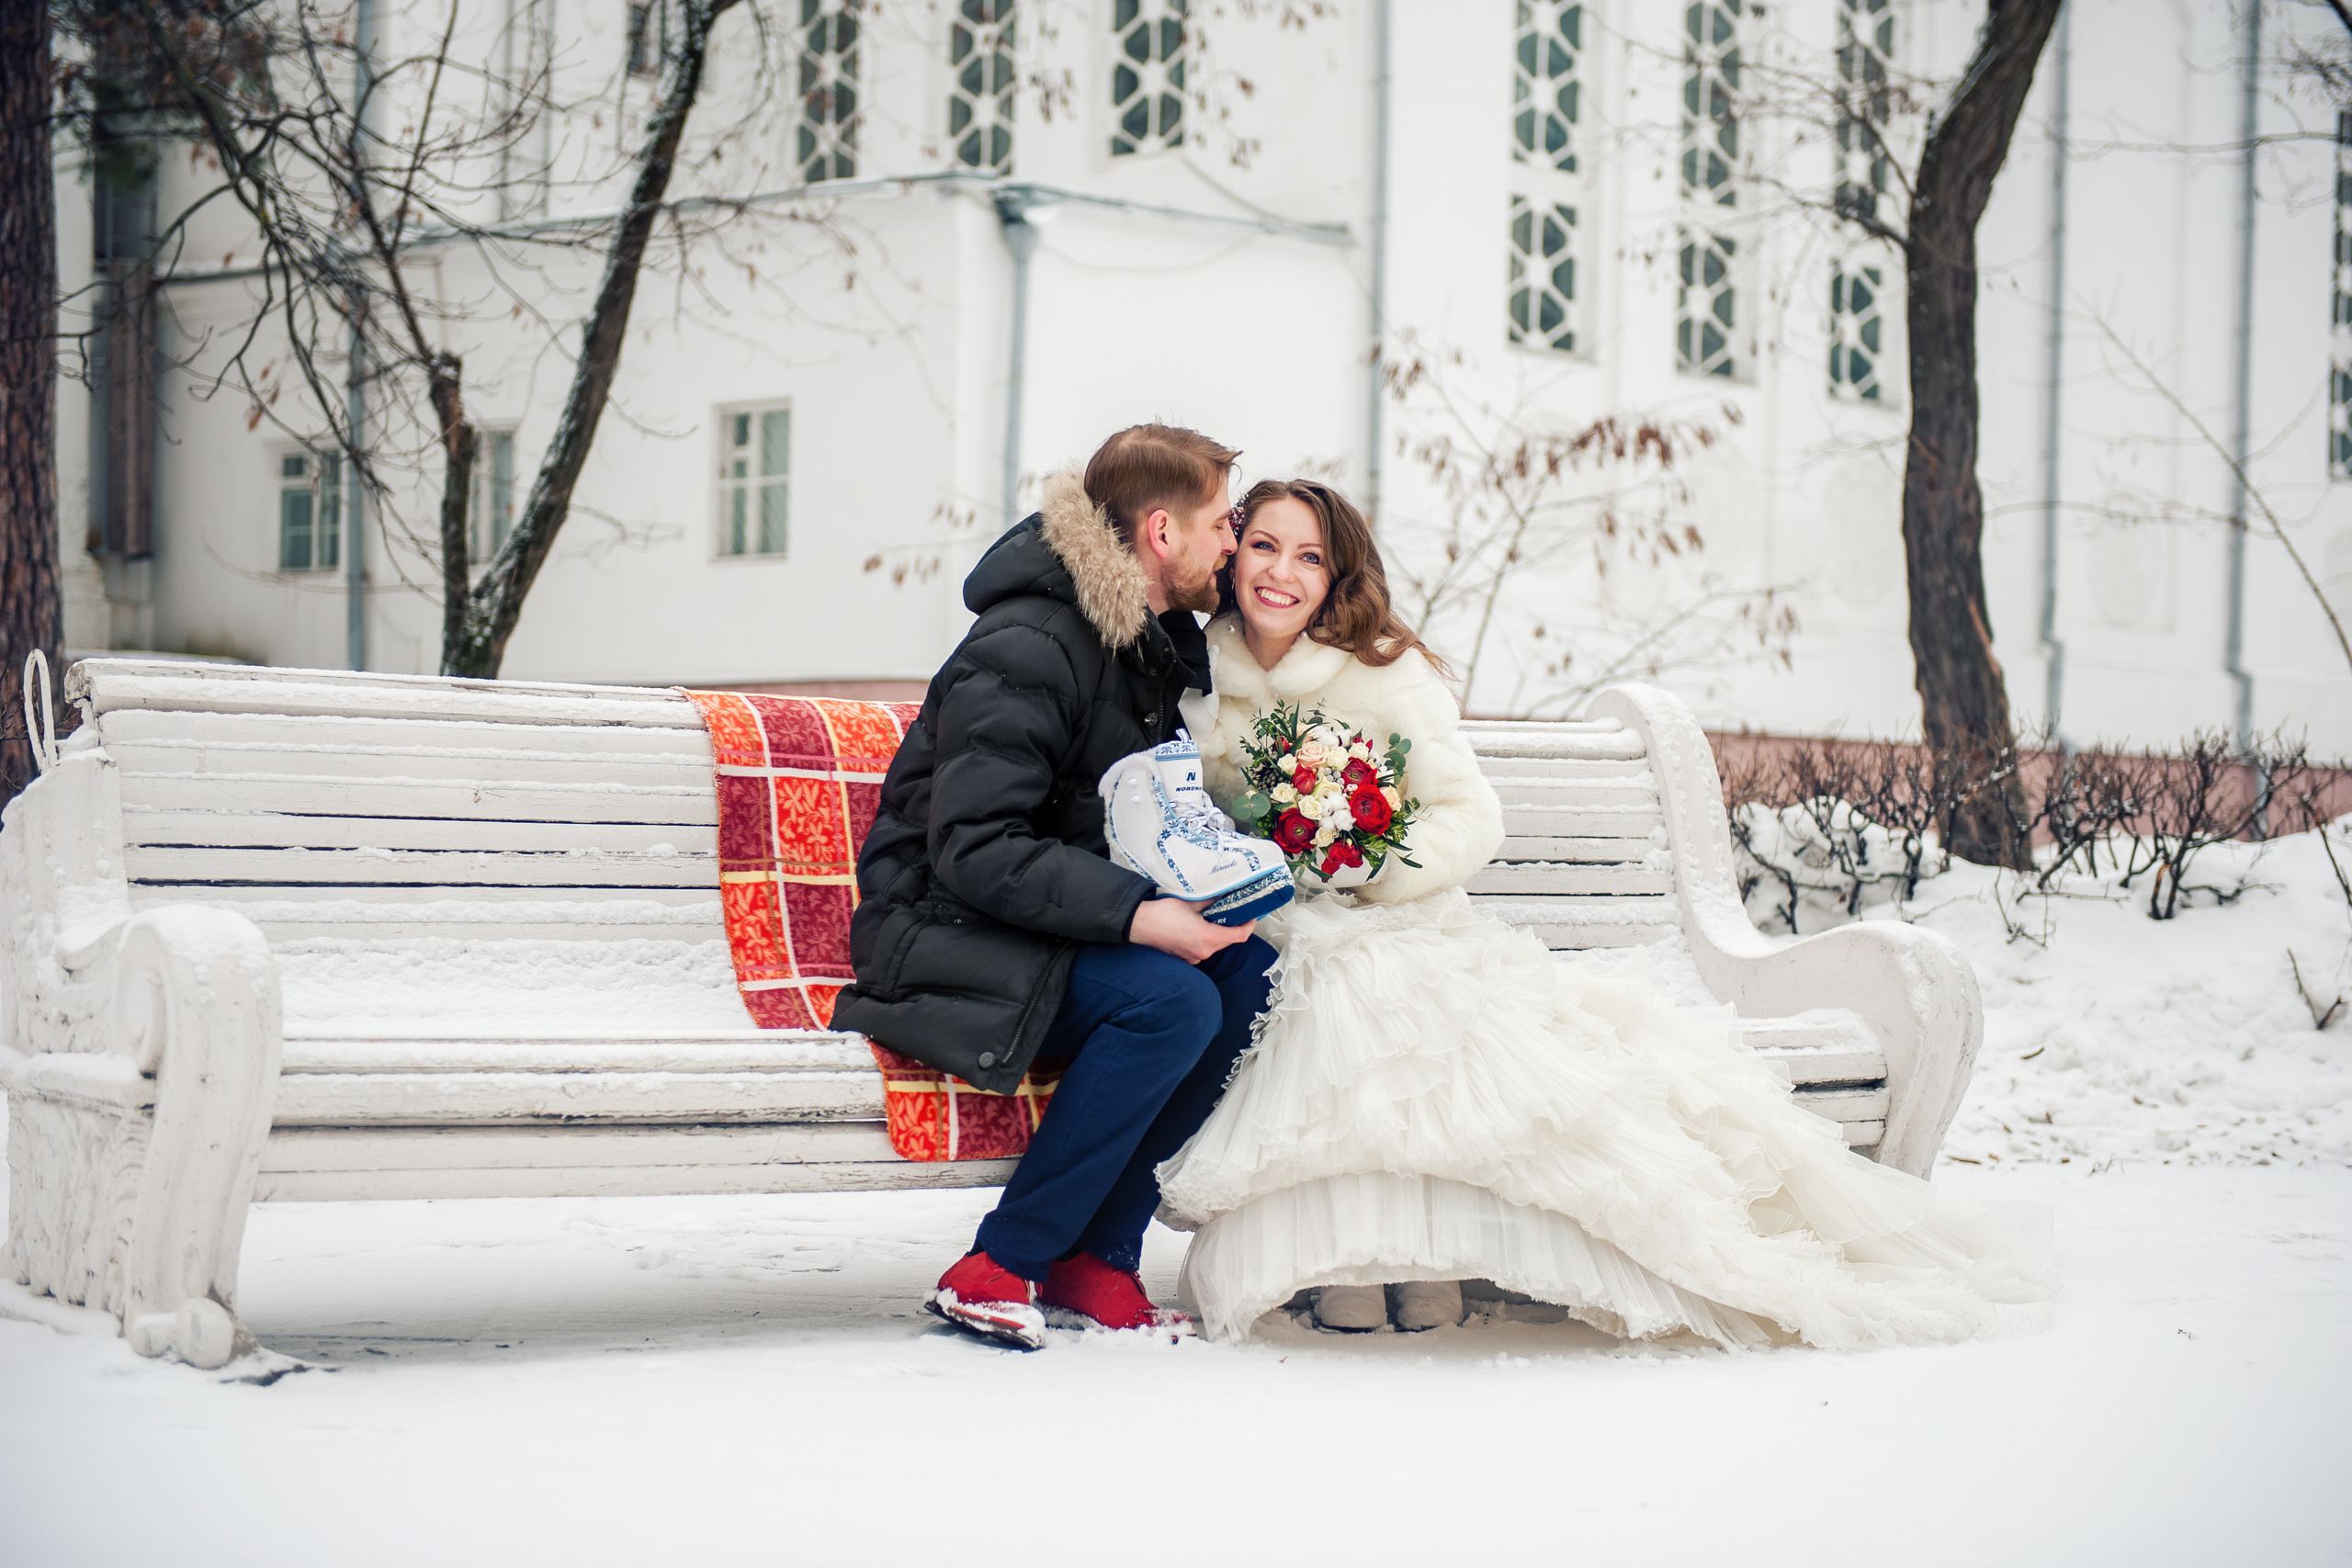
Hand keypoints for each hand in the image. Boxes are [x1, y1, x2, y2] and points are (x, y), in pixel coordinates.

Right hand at [1129, 895, 1254, 963]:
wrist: (1140, 925)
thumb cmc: (1162, 914)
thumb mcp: (1191, 903)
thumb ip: (1210, 901)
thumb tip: (1223, 896)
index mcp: (1207, 938)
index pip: (1239, 936)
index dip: (1249, 926)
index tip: (1250, 917)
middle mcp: (1203, 951)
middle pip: (1229, 942)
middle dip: (1233, 928)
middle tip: (1233, 914)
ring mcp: (1194, 957)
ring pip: (1216, 947)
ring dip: (1219, 934)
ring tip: (1213, 919)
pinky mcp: (1186, 958)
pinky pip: (1203, 950)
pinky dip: (1206, 940)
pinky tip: (1199, 929)